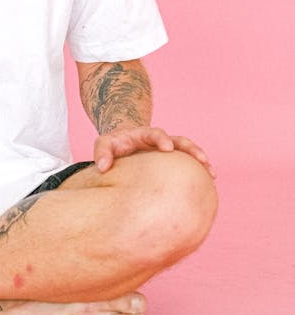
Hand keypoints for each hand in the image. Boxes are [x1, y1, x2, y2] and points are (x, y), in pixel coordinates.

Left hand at [93, 125, 215, 177]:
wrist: (124, 141)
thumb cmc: (114, 144)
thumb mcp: (104, 143)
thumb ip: (101, 152)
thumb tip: (102, 167)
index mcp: (145, 134)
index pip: (155, 132)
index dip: (162, 139)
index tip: (168, 148)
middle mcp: (161, 140)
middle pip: (179, 140)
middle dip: (190, 148)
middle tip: (200, 158)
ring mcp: (170, 149)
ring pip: (189, 150)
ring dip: (200, 159)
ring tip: (211, 172)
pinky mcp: (173, 160)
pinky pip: (189, 163)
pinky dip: (200, 169)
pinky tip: (209, 181)